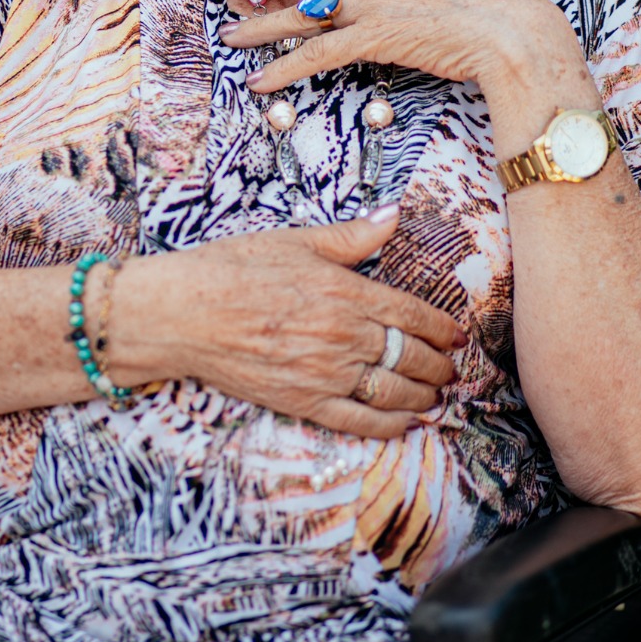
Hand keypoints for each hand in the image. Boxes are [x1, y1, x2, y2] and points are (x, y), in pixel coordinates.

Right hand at [126, 209, 466, 438]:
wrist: (183, 313)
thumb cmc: (232, 268)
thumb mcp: (295, 241)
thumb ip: (350, 236)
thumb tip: (394, 215)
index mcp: (345, 292)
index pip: (413, 315)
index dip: (443, 328)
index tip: (457, 336)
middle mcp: (343, 336)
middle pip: (412, 357)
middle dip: (440, 366)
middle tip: (452, 369)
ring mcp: (325, 373)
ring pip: (394, 392)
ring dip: (423, 396)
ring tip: (435, 395)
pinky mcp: (303, 402)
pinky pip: (360, 422)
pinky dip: (389, 426)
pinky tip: (403, 422)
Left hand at [219, 0, 583, 104]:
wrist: (511, 30)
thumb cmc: (487, 20)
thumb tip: (399, 8)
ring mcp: (375, 5)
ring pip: (303, 16)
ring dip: (261, 27)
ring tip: (228, 36)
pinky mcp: (377, 36)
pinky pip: (318, 55)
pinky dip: (285, 68)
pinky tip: (261, 80)